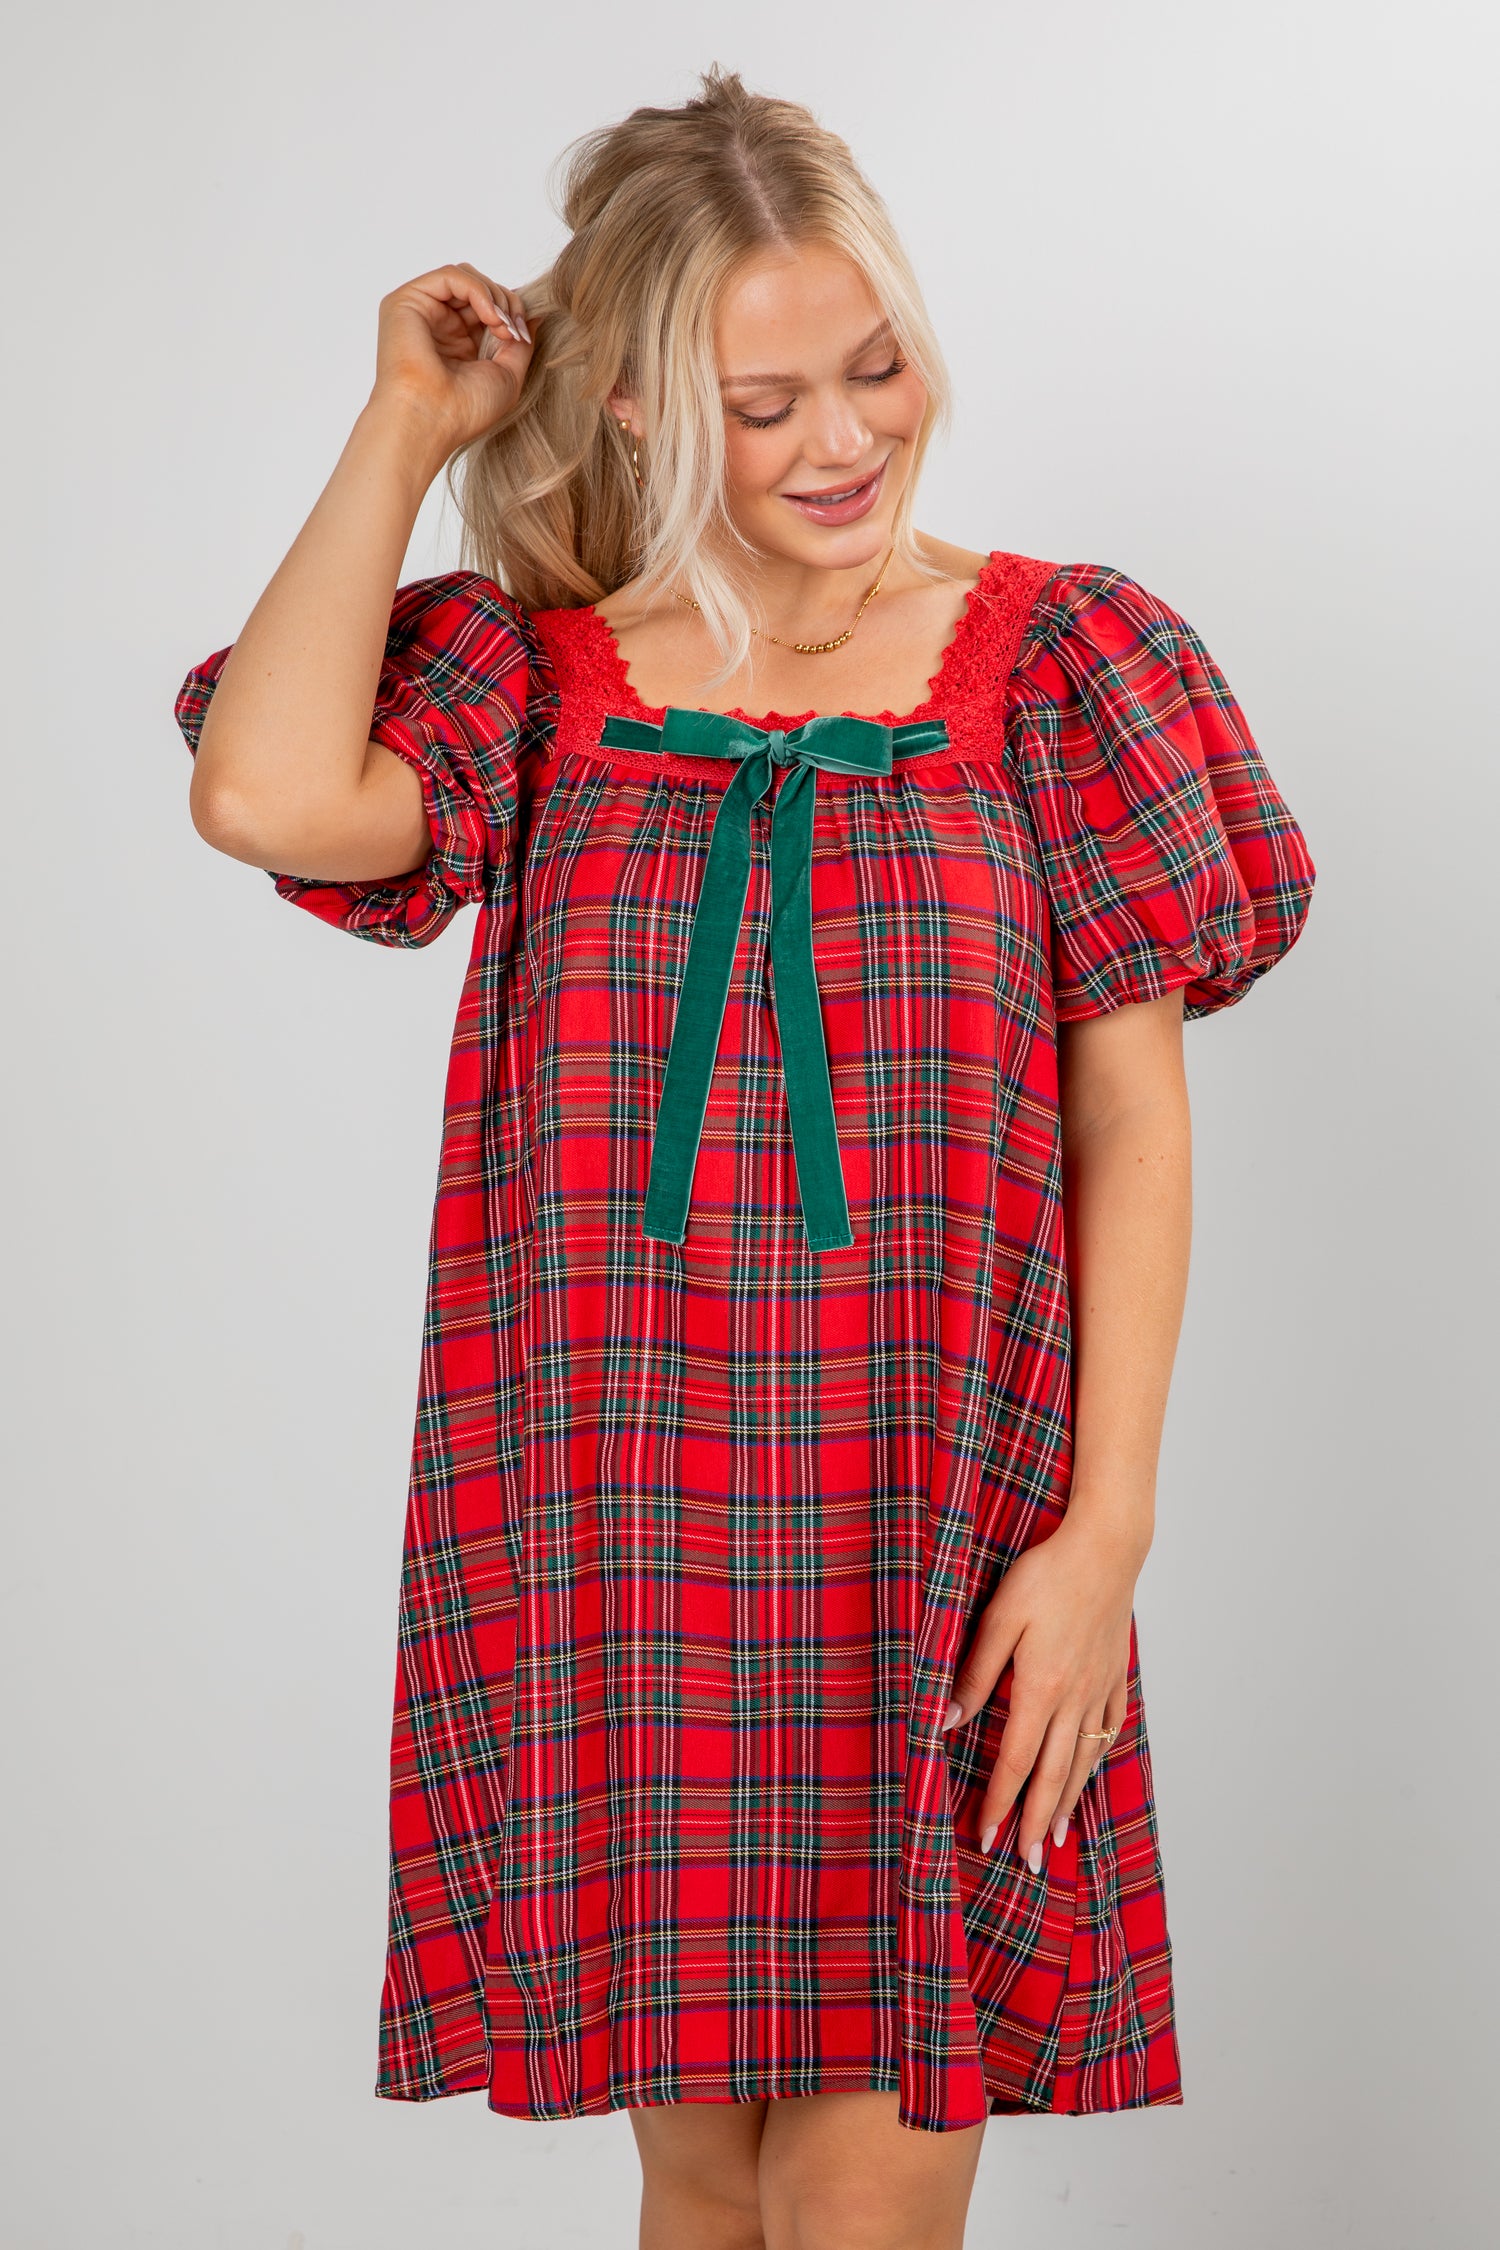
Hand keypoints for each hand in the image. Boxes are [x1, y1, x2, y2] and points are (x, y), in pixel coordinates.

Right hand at [368, 261, 535, 457]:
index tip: (524, 335)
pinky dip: (478, 290)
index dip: (511, 312)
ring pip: (465, 277)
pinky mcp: (407, 301)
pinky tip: (490, 317)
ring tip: (503, 327)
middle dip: (506, 302)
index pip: (487, 307)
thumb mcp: (507, 374)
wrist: (431, 422)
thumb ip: (520, 341)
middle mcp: (437, 325)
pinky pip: (451, 275)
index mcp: (457, 343)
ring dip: (494, 296)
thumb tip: (535, 314)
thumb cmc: (465, 411)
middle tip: (516, 331)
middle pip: (478, 288)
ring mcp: (421, 311)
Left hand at [941, 1514, 1141, 1869]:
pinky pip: (1107, 1732)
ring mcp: (1099, 1690)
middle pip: (1053, 1777)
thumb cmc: (1046, 1575)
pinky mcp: (1115, 1676)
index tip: (986, 1837)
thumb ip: (974, 1673)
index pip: (1015, 1763)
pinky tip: (1089, 1774)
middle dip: (1037, 1824)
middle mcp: (1073, 1699)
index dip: (1000, 1804)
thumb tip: (946, 1722)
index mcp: (1040, 1688)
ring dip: (1068, 1804)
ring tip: (1059, 1839)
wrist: (1106, 1548)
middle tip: (1029, 1864)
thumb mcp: (998, 1618)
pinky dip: (1096, 1762)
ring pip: (1083, 1761)